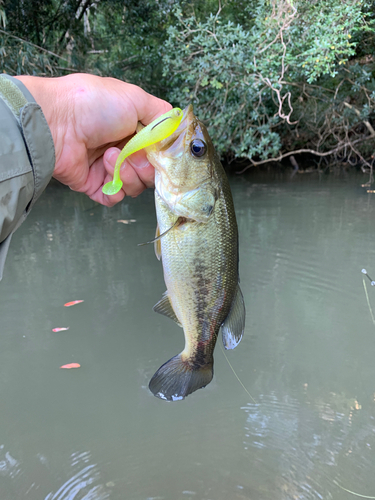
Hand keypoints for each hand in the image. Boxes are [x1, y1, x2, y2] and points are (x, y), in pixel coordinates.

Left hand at [15, 74, 170, 205]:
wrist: (56, 123)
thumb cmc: (93, 104)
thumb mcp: (135, 98)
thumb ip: (161, 114)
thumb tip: (177, 127)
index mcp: (132, 128)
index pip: (158, 150)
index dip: (163, 155)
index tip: (162, 153)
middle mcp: (122, 148)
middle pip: (150, 172)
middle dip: (146, 165)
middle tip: (133, 154)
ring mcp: (108, 168)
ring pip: (136, 186)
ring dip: (128, 172)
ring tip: (110, 155)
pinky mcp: (94, 185)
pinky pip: (115, 197)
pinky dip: (115, 188)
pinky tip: (104, 169)